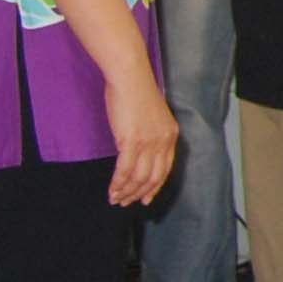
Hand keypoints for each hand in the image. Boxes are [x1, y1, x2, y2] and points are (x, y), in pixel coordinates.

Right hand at [102, 73, 179, 209]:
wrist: (130, 78)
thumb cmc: (136, 93)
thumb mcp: (151, 117)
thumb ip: (150, 135)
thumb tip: (138, 152)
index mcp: (170, 135)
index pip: (165, 169)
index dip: (155, 187)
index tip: (146, 198)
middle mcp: (163, 141)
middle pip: (152, 177)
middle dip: (138, 193)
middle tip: (126, 203)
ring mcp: (148, 142)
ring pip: (138, 177)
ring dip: (126, 191)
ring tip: (115, 199)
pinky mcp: (131, 141)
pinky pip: (124, 170)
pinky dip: (118, 183)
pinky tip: (111, 190)